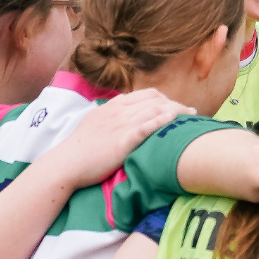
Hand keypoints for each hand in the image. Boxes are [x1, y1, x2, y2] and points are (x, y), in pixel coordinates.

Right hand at [34, 89, 193, 189]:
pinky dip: (163, 121)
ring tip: (192, 117)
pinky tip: (176, 120)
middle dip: (176, 103)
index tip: (177, 106)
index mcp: (113, 106)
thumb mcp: (95, 124)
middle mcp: (119, 111)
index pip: (146, 94)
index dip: (165, 98)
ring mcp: (121, 124)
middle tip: (191, 112)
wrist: (65, 163)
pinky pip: (147, 126)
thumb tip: (125, 117)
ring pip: (155, 110)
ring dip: (177, 111)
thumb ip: (111, 117)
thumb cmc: (79, 149)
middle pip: (156, 99)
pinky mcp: (123, 140)